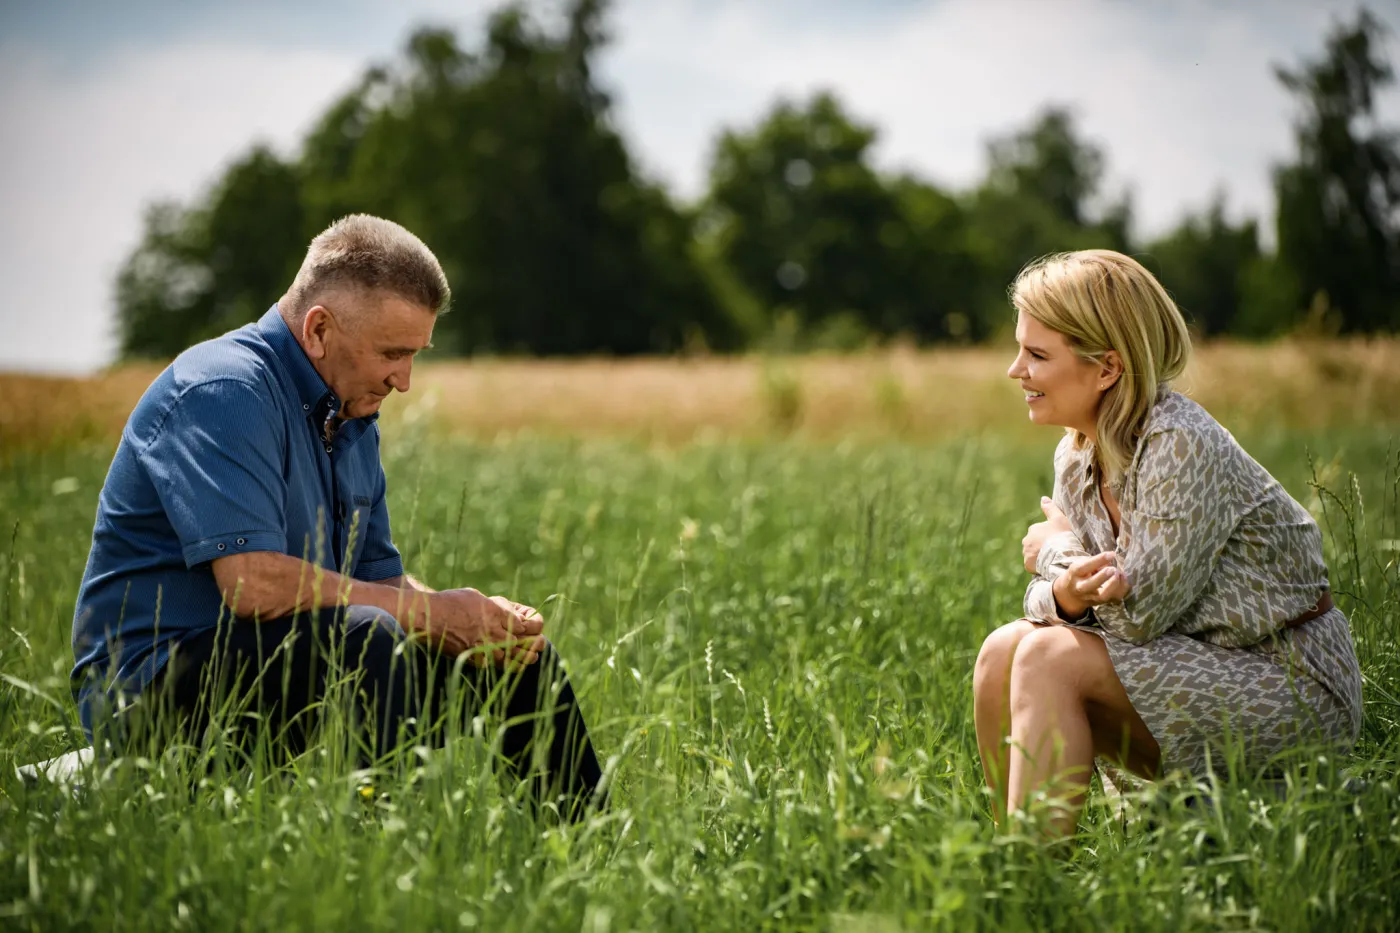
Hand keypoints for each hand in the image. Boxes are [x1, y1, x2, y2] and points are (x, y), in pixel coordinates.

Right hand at [417, 588, 545, 666]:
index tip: (528, 628)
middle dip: (530, 644)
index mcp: (494, 612)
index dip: (527, 628)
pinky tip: (509, 665)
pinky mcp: (472, 657)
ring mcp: (481, 645)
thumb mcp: (474, 596)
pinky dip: (502, 665)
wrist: (427, 617)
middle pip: (518, 641)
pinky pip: (492, 665)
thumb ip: (491, 606)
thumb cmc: (449, 602)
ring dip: (521, 658)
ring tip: (531, 659)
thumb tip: (502, 610)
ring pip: (508, 656)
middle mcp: (491, 629)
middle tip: (539, 646)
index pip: (520, 624)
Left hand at [1022, 496, 1073, 572]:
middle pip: (1034, 543)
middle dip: (1041, 546)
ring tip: (1052, 559)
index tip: (1057, 541)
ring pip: (1032, 554)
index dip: (1049, 537)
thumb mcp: (1059, 519)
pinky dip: (1037, 566)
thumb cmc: (1062, 536)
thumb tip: (1043, 498)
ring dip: (1039, 556)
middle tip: (1055, 551)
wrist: (1061, 555)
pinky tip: (1047, 565)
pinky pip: (1032, 565)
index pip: (1039, 532)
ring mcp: (1026, 553)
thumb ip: (1050, 508)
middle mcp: (1026, 540)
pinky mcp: (1027, 565)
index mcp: (1033, 529)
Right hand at [1052, 552, 1130, 619]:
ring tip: (1119, 573)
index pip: (1084, 567)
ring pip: (1103, 596)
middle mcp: (1081, 588)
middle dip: (1103, 576)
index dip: (1098, 560)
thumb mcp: (1081, 564)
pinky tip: (1123, 578)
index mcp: (1075, 574)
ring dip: (1114, 584)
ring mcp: (1092, 597)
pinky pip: (1115, 597)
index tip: (1111, 554)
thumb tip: (1111, 559)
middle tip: (1113, 569)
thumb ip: (1094, 561)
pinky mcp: (1102, 602)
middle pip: (1091, 585)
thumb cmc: (1079, 575)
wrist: (1072, 595)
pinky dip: (1122, 588)